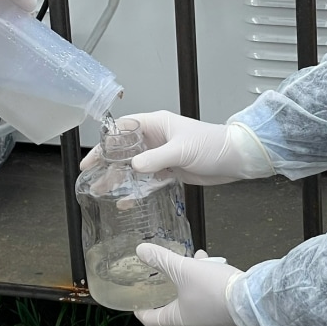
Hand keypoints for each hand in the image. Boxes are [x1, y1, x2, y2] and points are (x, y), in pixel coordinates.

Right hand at [79, 111, 273, 185]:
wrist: (235, 159)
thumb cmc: (213, 145)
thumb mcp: (183, 149)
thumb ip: (157, 158)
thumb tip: (135, 165)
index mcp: (157, 125)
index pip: (124, 128)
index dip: (107, 141)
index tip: (94, 156)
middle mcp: (156, 139)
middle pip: (125, 149)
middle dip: (108, 162)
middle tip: (90, 175)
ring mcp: (162, 155)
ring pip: (134, 166)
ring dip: (119, 178)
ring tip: (102, 191)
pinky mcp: (170, 170)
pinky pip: (147, 180)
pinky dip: (136, 189)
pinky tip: (126, 200)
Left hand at [134, 244, 242, 325]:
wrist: (250, 299)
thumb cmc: (214, 290)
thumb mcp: (183, 269)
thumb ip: (161, 260)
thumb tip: (142, 251)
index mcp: (179, 319)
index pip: (152, 320)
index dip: (141, 311)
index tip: (137, 303)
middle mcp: (194, 325)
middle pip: (174, 307)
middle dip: (172, 287)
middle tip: (168, 273)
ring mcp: (211, 323)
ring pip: (194, 300)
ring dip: (192, 279)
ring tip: (197, 260)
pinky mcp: (226, 316)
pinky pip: (210, 299)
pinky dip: (207, 283)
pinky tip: (212, 266)